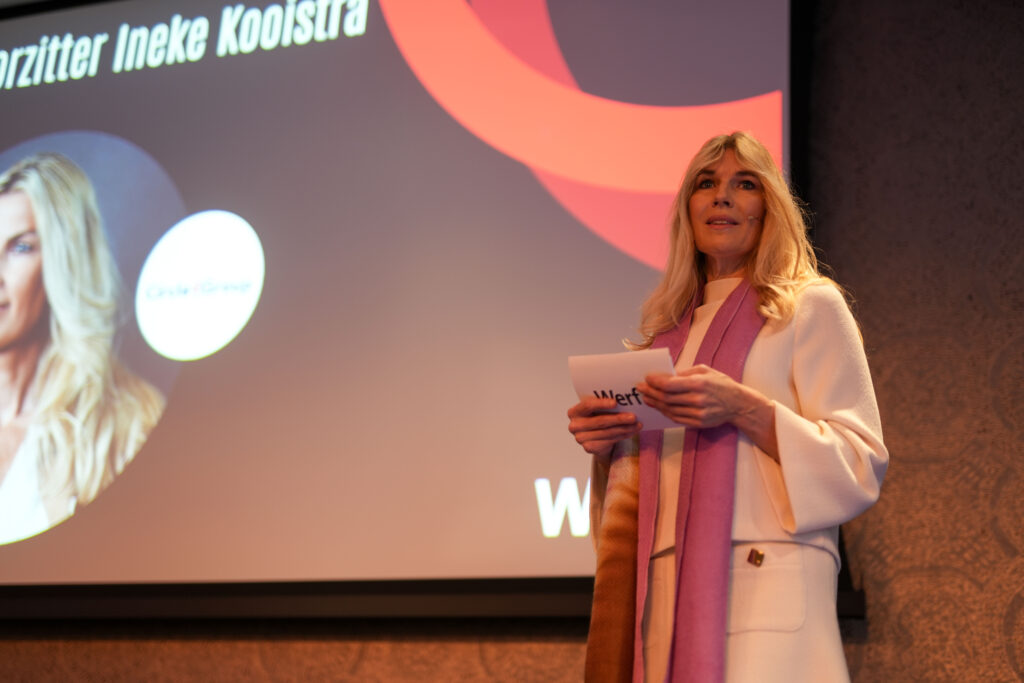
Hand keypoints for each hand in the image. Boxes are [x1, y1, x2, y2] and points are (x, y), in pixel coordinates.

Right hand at [567, 396, 641, 459]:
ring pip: (607, 432)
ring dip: (624, 428)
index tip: (615, 403)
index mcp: (574, 412)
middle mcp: (574, 425)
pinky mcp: (589, 448)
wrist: (597, 438)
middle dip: (618, 418)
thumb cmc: (598, 417)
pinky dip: (623, 436)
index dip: (601, 403)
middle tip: (633, 417)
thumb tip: (625, 399)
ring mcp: (580, 438)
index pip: (588, 405)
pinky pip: (609, 441)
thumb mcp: (598, 409)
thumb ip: (605, 404)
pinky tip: (632, 432)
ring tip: (637, 424)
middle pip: (600, 421)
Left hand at [637, 365, 778, 460]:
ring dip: (655, 403)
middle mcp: (698, 400)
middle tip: (640, 388)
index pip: (670, 384)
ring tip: (646, 397)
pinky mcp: (698, 423)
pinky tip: (658, 406)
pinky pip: (676, 418)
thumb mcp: (705, 371)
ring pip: (669, 410)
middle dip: (651, 392)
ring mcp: (698, 414)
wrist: (739, 404)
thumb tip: (665, 375)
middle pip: (667, 398)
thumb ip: (684, 373)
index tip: (646, 378)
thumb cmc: (721, 383)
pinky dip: (665, 412)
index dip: (655, 382)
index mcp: (700, 383)